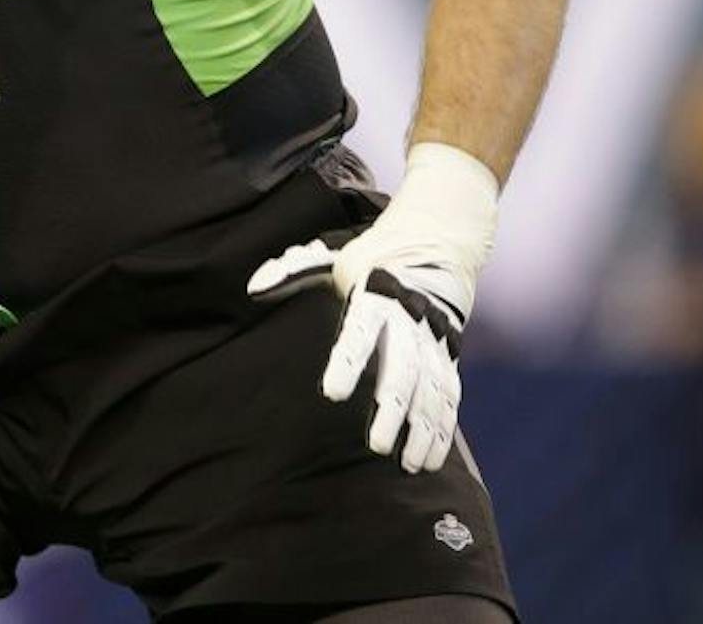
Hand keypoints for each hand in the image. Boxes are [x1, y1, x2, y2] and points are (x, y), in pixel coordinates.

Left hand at [247, 143, 498, 473]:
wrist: (437, 236)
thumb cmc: (372, 254)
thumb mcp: (331, 254)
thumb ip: (292, 272)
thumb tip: (252, 288)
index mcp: (375, 295)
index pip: (359, 333)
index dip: (348, 363)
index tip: (333, 393)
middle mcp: (409, 319)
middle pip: (403, 369)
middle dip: (392, 409)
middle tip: (377, 445)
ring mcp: (434, 338)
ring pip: (432, 389)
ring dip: (423, 429)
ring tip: (408, 465)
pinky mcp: (450, 352)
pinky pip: (449, 395)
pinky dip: (442, 428)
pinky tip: (429, 459)